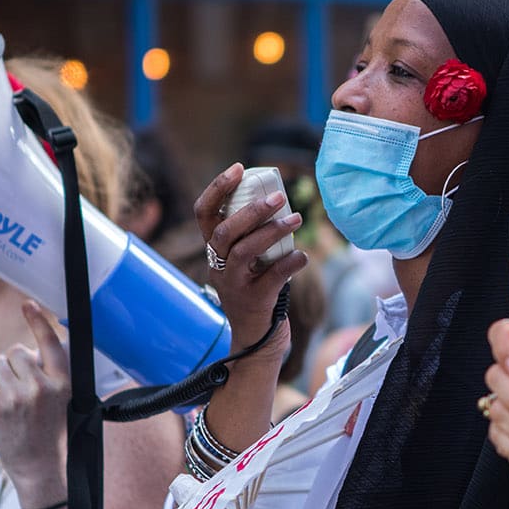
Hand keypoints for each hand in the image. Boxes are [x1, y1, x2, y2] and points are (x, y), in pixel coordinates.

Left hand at [0, 302, 69, 495]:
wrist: (39, 466)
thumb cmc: (52, 433)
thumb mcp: (67, 401)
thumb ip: (53, 376)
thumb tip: (29, 353)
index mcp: (64, 383)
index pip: (51, 344)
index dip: (38, 321)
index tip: (27, 306)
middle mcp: (42, 387)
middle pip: (16, 352)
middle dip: (12, 362)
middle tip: (17, 384)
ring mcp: (17, 397)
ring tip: (6, 394)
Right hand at [194, 163, 308, 359]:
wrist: (257, 340)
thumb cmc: (257, 292)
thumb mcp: (248, 263)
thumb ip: (254, 236)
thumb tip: (280, 202)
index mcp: (215, 251)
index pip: (204, 213)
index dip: (218, 188)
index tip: (239, 168)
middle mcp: (218, 266)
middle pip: (225, 231)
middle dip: (251, 210)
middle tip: (278, 196)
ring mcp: (233, 286)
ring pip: (244, 251)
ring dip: (272, 231)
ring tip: (296, 219)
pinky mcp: (254, 302)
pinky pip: (271, 277)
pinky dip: (290, 263)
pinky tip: (304, 256)